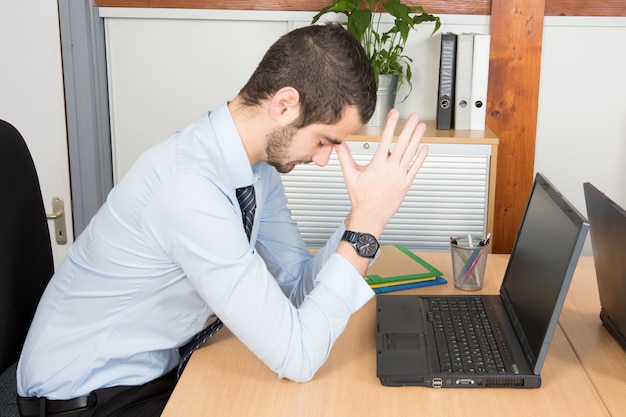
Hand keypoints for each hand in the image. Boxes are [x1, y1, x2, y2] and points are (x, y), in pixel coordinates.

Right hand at [335, 109, 428, 235]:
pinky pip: (416, 168)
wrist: (370, 216)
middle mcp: (391, 169)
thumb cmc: (361, 198)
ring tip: (422, 127)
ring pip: (411, 153)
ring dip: (417, 138)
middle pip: (402, 144)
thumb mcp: (350, 175)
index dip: (391, 124)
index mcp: (377, 165)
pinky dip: (421, 157)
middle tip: (414, 117)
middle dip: (409, 128)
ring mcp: (400, 176)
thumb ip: (344, 157)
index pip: (386, 139)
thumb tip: (338, 144)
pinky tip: (424, 148)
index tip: (395, 114)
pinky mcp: (406, 183)